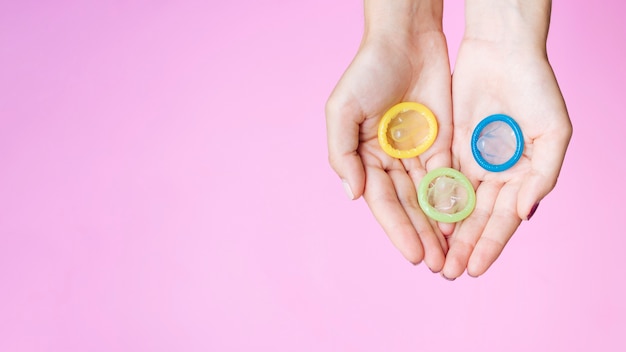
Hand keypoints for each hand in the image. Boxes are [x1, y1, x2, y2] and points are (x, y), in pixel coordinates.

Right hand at [325, 0, 452, 270]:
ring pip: (429, 198)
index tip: (415, 255)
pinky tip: (463, 224)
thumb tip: (353, 195)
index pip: (381, 202)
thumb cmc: (368, 70)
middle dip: (421, 236)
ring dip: (438, 227)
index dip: (397, 230)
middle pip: (407, 206)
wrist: (406, 38)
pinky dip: (455, 202)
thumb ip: (342, 154)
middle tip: (438, 266)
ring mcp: (416, 154)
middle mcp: (389, 162)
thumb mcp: (342, 110)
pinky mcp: (442, 143)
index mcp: (363, 158)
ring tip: (450, 256)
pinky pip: (449, 178)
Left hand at [442, 1, 571, 278]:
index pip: (503, 220)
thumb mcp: (554, 132)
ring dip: (446, 231)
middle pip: (477, 218)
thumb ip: (542, 177)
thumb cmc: (536, 88)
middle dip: (463, 246)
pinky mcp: (450, 146)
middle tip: (447, 272)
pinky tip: (423, 221)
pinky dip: (432, 201)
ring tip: (435, 256)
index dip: (490, 245)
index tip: (475, 269)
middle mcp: (496, 173)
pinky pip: (439, 179)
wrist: (501, 51)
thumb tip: (524, 216)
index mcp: (524, 175)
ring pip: (456, 204)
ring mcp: (472, 161)